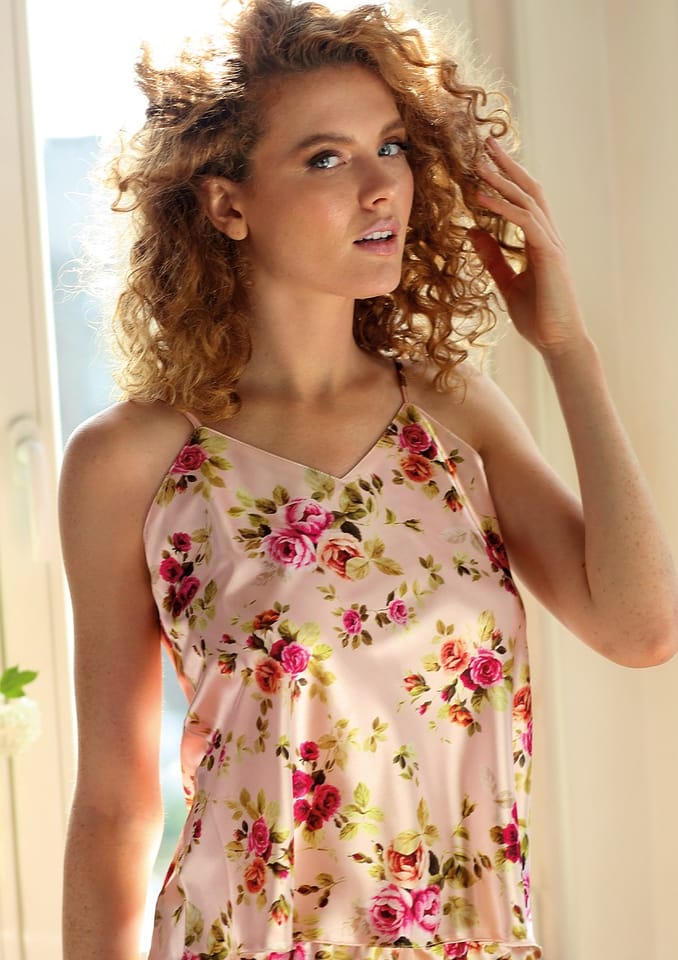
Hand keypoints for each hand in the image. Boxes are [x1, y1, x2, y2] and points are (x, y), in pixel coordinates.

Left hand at [468, 137, 587, 356]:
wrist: (558, 342)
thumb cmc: (537, 317)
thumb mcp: (507, 283)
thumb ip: (492, 257)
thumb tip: (472, 232)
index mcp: (540, 241)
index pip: (524, 199)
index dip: (506, 178)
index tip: (484, 159)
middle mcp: (549, 235)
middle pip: (529, 189)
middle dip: (507, 165)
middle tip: (485, 142)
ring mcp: (551, 243)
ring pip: (527, 200)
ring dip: (501, 179)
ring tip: (478, 164)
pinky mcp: (549, 254)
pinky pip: (525, 221)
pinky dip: (502, 207)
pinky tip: (481, 198)